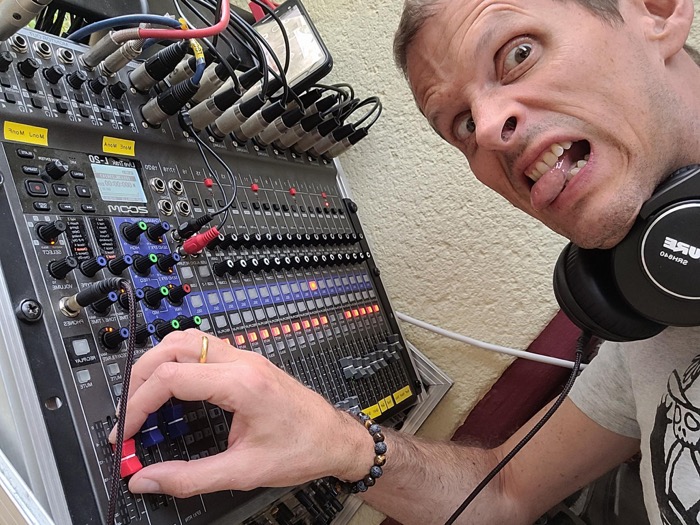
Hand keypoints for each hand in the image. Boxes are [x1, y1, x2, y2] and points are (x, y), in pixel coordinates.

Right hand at [109, 329, 373, 496]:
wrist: (336, 438)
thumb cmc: (302, 449)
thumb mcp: (244, 471)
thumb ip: (190, 478)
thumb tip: (146, 480)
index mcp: (242, 384)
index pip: (171, 377)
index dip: (137, 405)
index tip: (124, 433)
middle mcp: (242, 362)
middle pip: (173, 348)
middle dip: (139, 378)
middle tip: (126, 414)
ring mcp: (246, 358)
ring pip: (187, 339)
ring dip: (157, 362)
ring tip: (141, 397)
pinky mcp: (248, 362)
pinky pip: (202, 346)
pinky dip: (177, 359)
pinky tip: (171, 385)